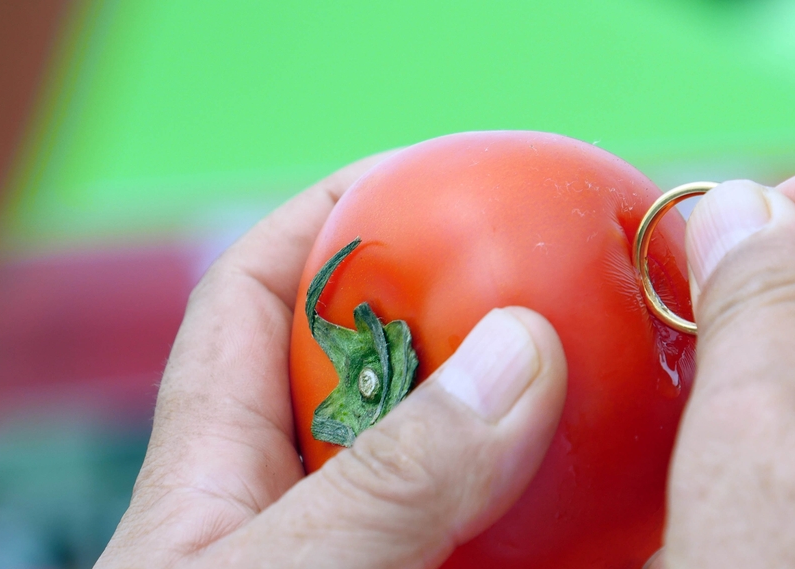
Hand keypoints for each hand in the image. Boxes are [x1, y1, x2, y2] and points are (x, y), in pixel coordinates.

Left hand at [95, 155, 566, 567]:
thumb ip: (384, 481)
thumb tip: (516, 355)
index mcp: (211, 471)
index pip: (251, 296)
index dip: (318, 220)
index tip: (408, 174)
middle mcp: (279, 507)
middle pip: (359, 367)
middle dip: (439, 311)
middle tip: (536, 285)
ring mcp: (343, 553)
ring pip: (432, 459)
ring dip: (505, 423)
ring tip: (583, 385)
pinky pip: (479, 537)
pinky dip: (532, 517)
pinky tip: (583, 509)